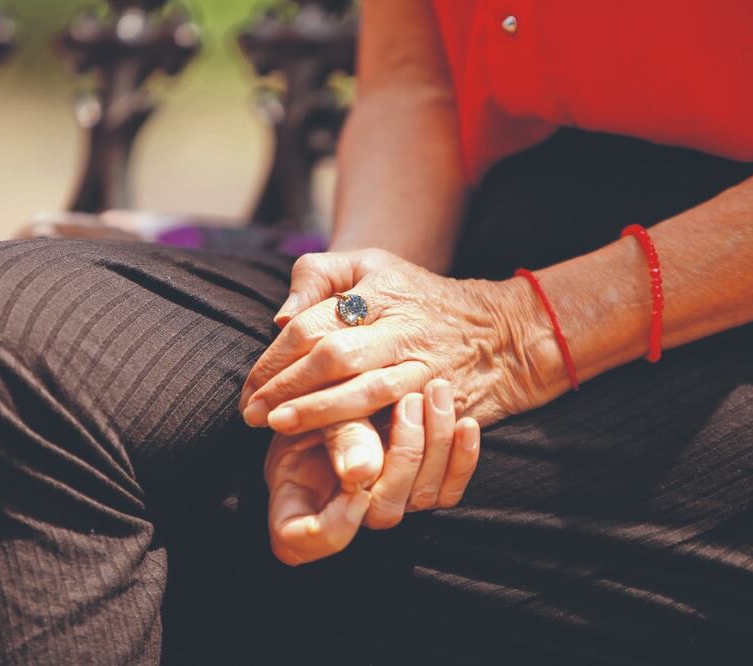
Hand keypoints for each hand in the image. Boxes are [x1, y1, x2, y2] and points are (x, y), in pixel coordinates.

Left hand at [240, 249, 549, 433]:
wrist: (502, 335)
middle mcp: (402, 332)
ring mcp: (424, 371)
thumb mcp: (372, 265)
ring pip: (365, 394)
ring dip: (317, 414)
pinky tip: (330, 450)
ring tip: (279, 428)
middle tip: (251, 413)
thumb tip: (281, 319)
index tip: (250, 385)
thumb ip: (319, 276)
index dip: (274, 359)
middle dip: (286, 388)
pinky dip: (361, 439)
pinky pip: (398, 426)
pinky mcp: (440, 406)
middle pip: (334, 358)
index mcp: (381, 294)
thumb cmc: (421, 298)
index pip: (314, 325)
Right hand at [265, 383, 480, 565]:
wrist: (356, 383)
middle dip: (404, 453)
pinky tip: (466, 423)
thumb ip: (341, 436)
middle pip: (383, 511)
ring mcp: (391, 504)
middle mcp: (349, 514)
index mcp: (298, 501)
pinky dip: (463, 457)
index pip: (306, 540)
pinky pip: (450, 491)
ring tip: (434, 392)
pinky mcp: (424, 491)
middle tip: (408, 401)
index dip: (333, 523)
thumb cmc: (319, 397)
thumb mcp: (322, 408)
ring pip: (422, 496)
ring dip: (436, 441)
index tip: (354, 479)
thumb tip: (361, 472)